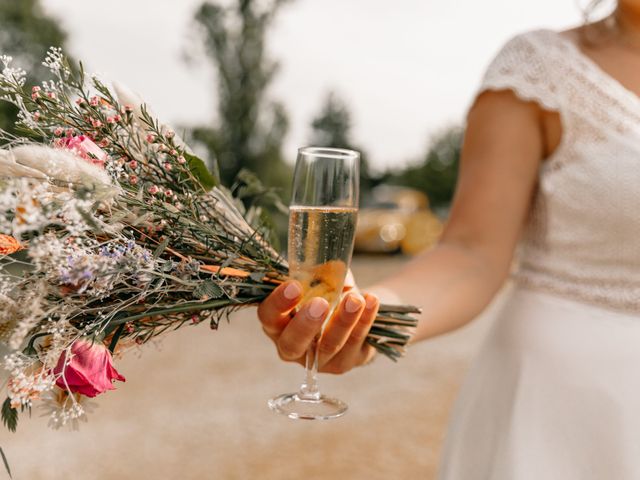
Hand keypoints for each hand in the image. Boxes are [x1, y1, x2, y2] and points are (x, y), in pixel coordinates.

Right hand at [257, 280, 379, 373]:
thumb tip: (335, 270)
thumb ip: (321, 273)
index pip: (268, 317)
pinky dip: (364, 321)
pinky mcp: (345, 362)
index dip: (278, 303)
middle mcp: (294, 347)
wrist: (354, 313)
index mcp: (277, 323)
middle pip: (292, 344)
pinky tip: (370, 301)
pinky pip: (355, 343)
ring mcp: (320, 360)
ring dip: (342, 321)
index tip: (294, 286)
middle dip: (306, 324)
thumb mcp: (320, 280)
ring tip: (355, 300)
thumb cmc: (327, 293)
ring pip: (329, 345)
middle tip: (320, 304)